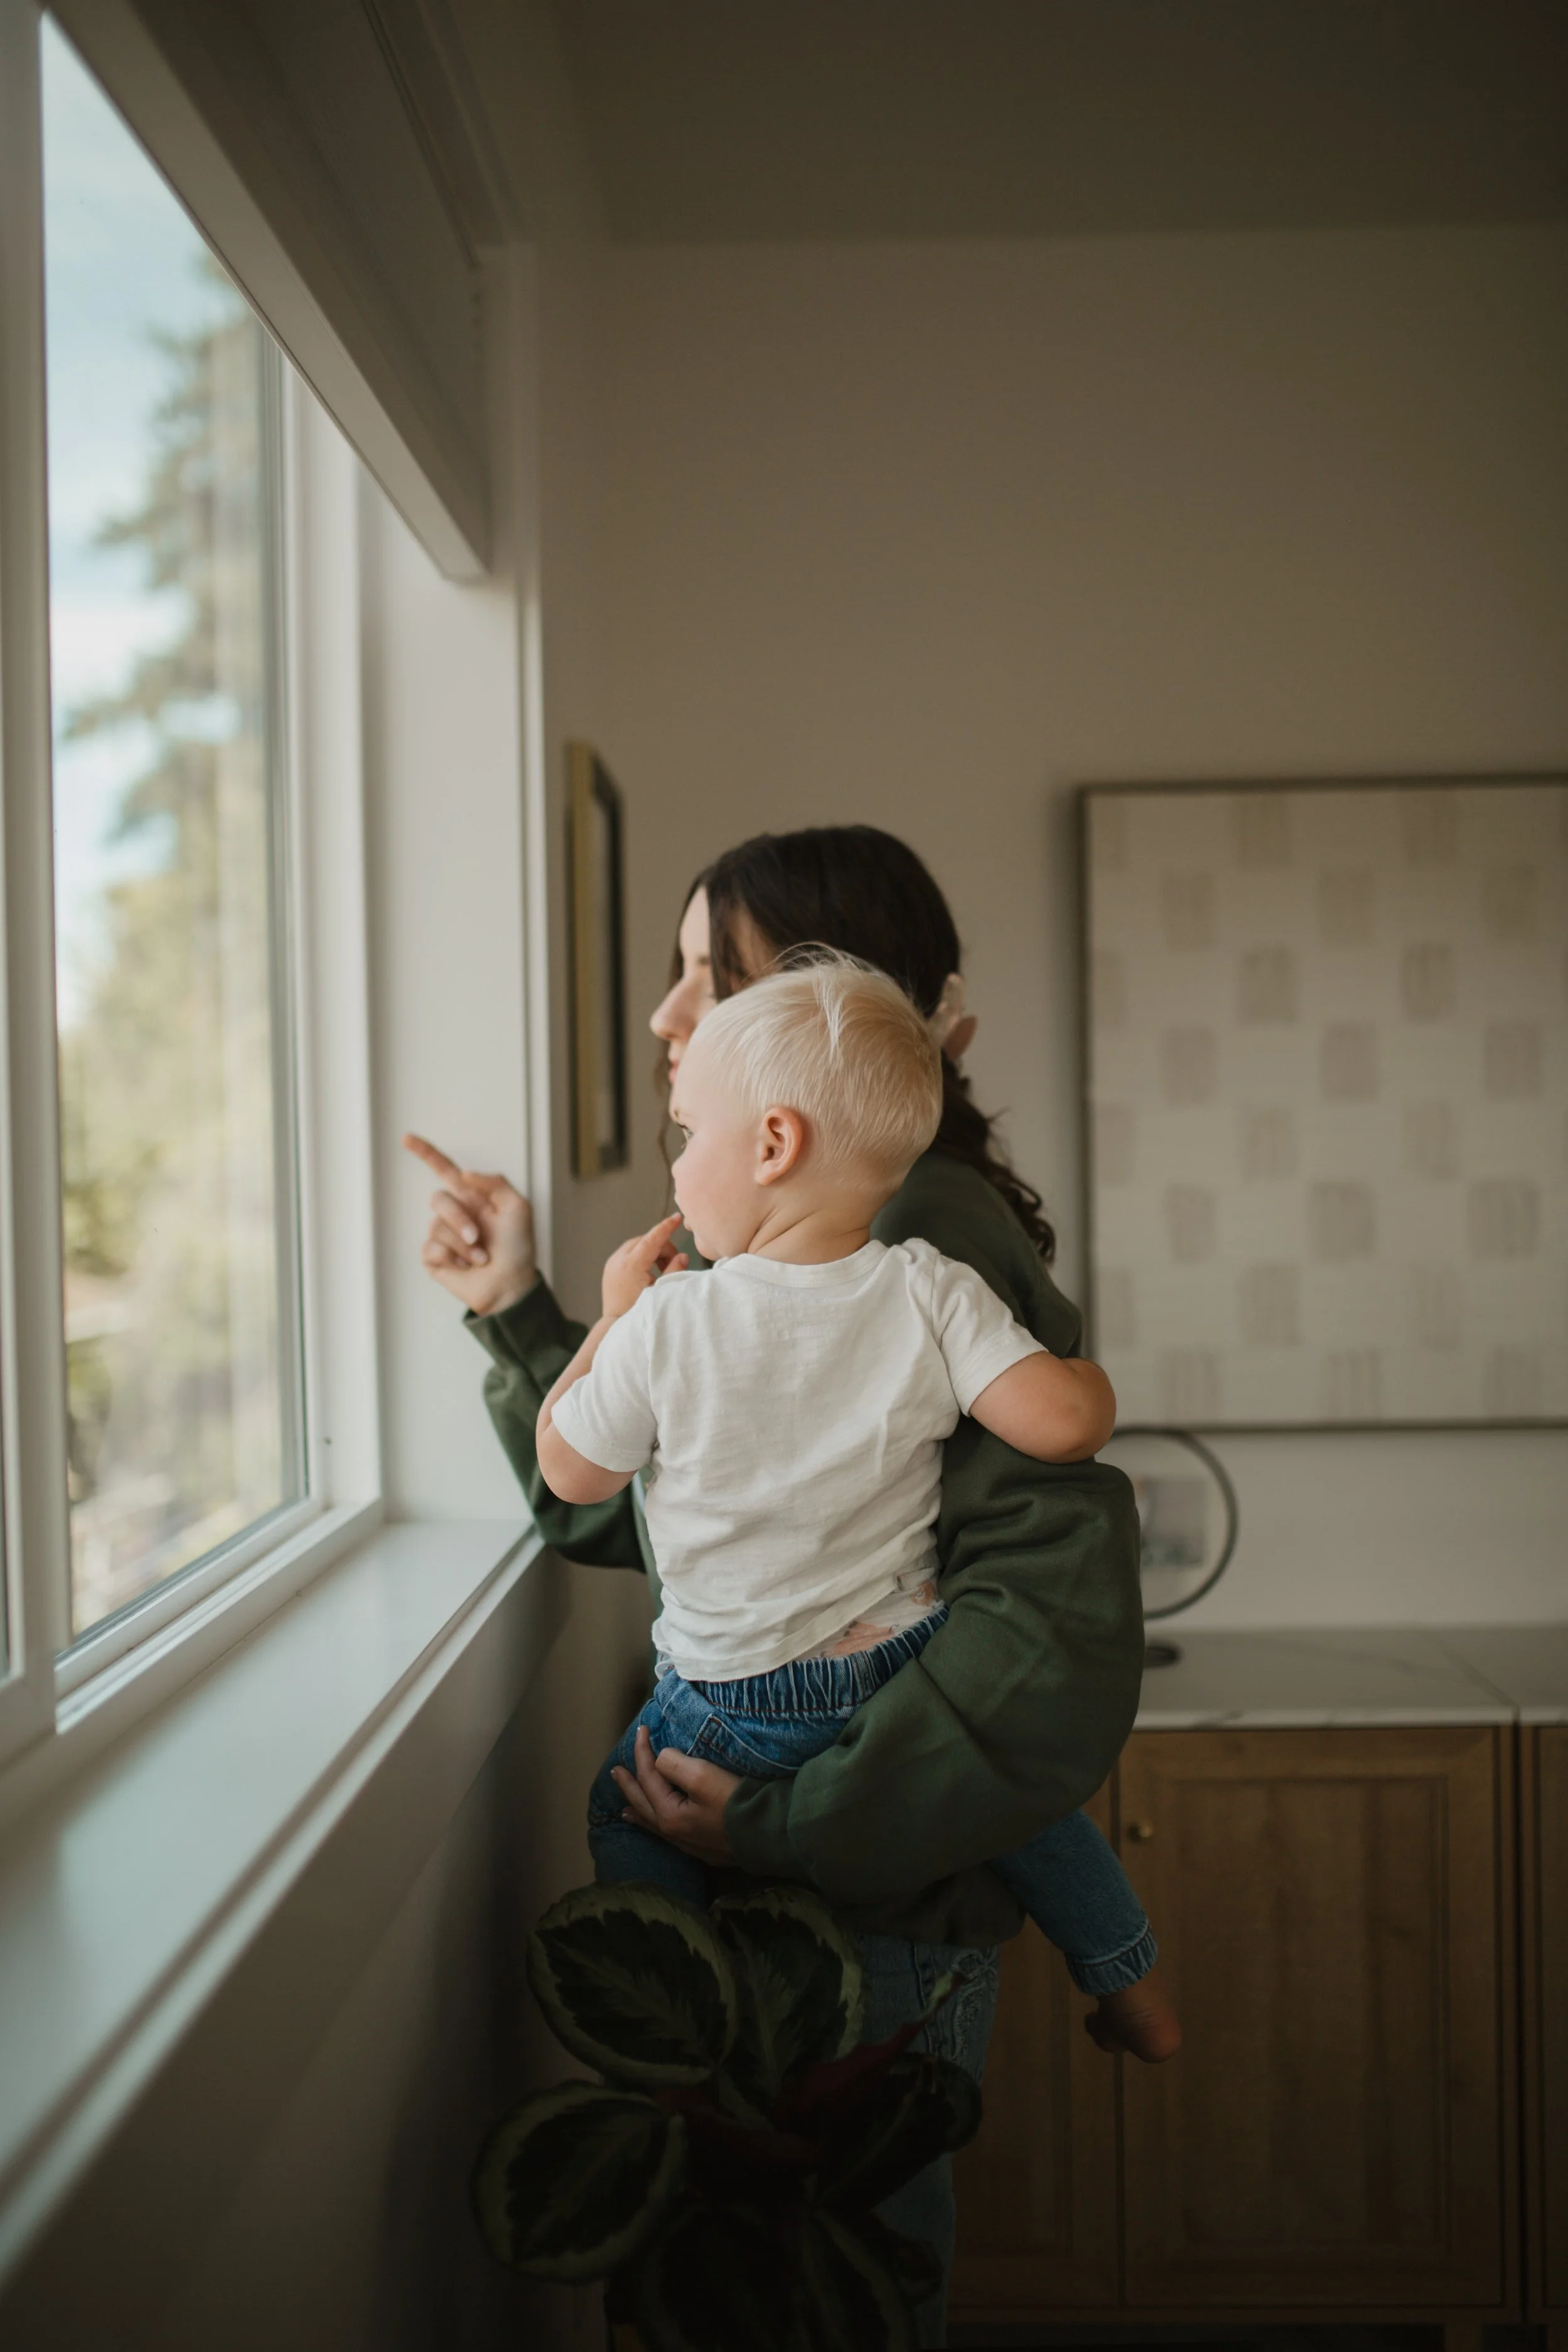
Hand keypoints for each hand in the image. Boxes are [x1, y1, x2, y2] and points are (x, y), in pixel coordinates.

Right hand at [403, 1133, 537, 1317]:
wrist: (511, 1284)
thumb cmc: (518, 1248)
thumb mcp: (518, 1208)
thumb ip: (495, 1183)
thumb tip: (464, 1173)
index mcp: (472, 1198)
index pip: (444, 1170)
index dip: (426, 1153)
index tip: (406, 1138)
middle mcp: (454, 1213)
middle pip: (438, 1199)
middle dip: (459, 1219)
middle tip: (479, 1238)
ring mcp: (443, 1236)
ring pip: (436, 1227)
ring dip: (462, 1245)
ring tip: (481, 1257)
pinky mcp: (435, 1258)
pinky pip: (430, 1249)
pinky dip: (451, 1258)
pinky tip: (465, 1267)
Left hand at [601, 1215, 687, 1320]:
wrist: (615, 1325)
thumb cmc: (639, 1311)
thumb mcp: (660, 1291)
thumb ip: (674, 1271)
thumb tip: (682, 1256)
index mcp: (632, 1265)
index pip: (652, 1239)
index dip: (666, 1227)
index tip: (676, 1217)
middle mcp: (619, 1259)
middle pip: (647, 1241)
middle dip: (662, 1249)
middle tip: (671, 1266)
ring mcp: (612, 1262)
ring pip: (638, 1245)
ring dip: (653, 1252)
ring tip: (660, 1272)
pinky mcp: (610, 1266)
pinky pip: (629, 1252)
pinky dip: (642, 1256)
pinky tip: (648, 1272)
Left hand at [612, 1727, 738, 1863]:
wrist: (770, 1835)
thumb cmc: (736, 1803)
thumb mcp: (703, 1776)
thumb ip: (674, 1764)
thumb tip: (662, 1759)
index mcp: (669, 1814)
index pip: (648, 1777)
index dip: (642, 1751)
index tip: (642, 1728)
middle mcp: (673, 1832)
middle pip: (644, 1803)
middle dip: (628, 1785)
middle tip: (615, 1771)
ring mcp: (689, 1843)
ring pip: (654, 1823)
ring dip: (638, 1808)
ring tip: (623, 1808)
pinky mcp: (705, 1847)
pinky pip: (669, 1833)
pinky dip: (655, 1826)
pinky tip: (658, 1827)